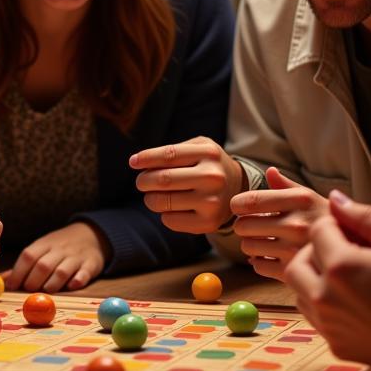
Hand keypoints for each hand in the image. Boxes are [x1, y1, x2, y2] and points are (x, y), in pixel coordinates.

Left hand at [2, 222, 108, 291]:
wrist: (91, 235)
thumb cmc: (59, 247)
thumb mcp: (42, 249)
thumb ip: (23, 265)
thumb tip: (2, 280)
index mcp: (44, 244)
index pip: (28, 256)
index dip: (18, 273)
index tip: (11, 287)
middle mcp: (59, 249)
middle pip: (43, 266)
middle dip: (33, 282)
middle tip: (29, 292)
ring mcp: (76, 257)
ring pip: (62, 271)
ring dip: (52, 284)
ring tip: (47, 291)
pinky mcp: (91, 264)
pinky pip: (83, 274)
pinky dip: (76, 281)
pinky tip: (71, 286)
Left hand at [130, 136, 245, 232]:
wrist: (237, 189)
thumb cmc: (208, 165)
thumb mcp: (198, 147)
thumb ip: (172, 150)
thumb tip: (137, 162)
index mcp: (209, 153)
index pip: (169, 155)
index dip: (146, 158)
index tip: (132, 162)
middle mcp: (213, 177)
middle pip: (162, 179)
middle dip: (143, 181)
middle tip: (141, 182)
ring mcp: (212, 202)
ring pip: (162, 202)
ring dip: (150, 199)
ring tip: (153, 195)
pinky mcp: (208, 223)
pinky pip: (170, 220)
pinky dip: (164, 214)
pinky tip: (172, 208)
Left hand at [230, 167, 330, 279]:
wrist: (359, 252)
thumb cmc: (331, 222)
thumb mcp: (313, 198)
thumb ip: (287, 186)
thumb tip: (269, 171)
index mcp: (300, 201)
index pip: (252, 201)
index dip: (237, 204)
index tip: (238, 207)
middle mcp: (296, 224)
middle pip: (244, 225)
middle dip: (244, 225)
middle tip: (252, 226)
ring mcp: (294, 250)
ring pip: (248, 247)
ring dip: (251, 244)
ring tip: (263, 241)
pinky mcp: (293, 271)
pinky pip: (258, 265)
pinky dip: (259, 262)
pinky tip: (270, 256)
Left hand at [284, 190, 370, 369]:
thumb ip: (366, 216)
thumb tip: (335, 199)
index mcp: (341, 265)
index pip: (318, 230)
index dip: (336, 227)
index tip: (356, 236)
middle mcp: (325, 295)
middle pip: (298, 259)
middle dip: (317, 251)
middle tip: (345, 253)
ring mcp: (326, 322)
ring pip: (299, 288)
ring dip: (314, 276)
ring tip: (345, 276)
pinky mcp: (332, 341)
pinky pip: (312, 314)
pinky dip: (322, 301)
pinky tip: (349, 300)